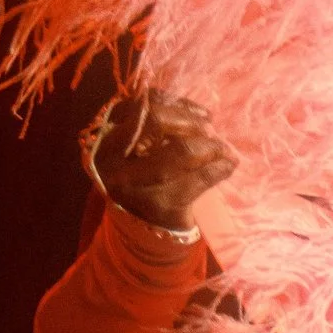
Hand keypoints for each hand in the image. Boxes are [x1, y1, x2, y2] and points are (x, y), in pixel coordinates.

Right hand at [83, 87, 234, 234]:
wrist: (141, 229)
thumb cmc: (143, 179)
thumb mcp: (137, 150)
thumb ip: (155, 127)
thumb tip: (199, 113)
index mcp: (105, 138)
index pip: (140, 105)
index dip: (174, 103)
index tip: (199, 113)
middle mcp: (113, 159)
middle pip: (156, 121)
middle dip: (190, 121)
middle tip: (210, 130)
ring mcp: (134, 185)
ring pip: (180, 151)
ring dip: (210, 146)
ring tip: (224, 149)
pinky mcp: (159, 206)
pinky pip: (197, 180)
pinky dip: (218, 169)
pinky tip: (228, 165)